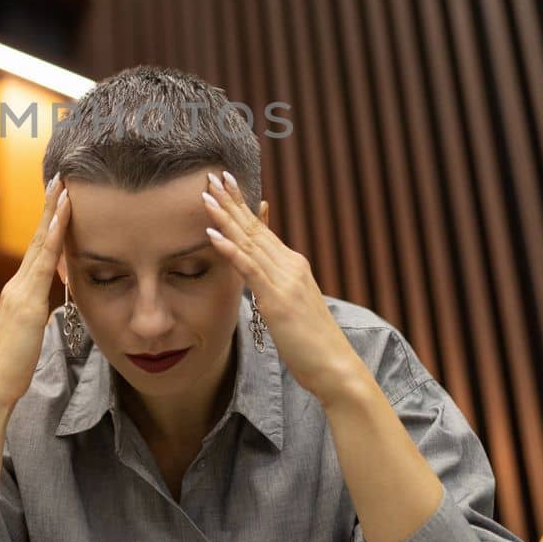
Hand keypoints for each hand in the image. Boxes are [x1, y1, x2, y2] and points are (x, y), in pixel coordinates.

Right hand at [0, 175, 69, 410]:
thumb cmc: (13, 366)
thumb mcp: (30, 333)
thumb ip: (37, 313)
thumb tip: (47, 305)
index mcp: (21, 291)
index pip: (39, 250)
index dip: (50, 222)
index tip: (59, 197)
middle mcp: (18, 284)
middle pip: (38, 237)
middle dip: (49, 206)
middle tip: (60, 177)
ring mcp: (21, 291)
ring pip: (41, 243)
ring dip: (53, 212)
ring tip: (64, 186)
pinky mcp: (27, 302)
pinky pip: (44, 261)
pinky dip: (54, 235)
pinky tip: (63, 216)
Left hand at [202, 171, 355, 403]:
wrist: (335, 367)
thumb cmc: (312, 343)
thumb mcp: (292, 307)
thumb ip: (276, 286)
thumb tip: (260, 276)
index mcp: (293, 266)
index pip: (261, 230)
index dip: (243, 206)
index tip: (226, 185)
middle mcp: (290, 266)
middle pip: (254, 228)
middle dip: (232, 201)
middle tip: (213, 175)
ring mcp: (285, 280)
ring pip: (249, 242)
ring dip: (225, 217)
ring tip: (206, 195)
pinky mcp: (277, 299)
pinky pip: (249, 268)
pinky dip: (230, 249)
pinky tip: (212, 234)